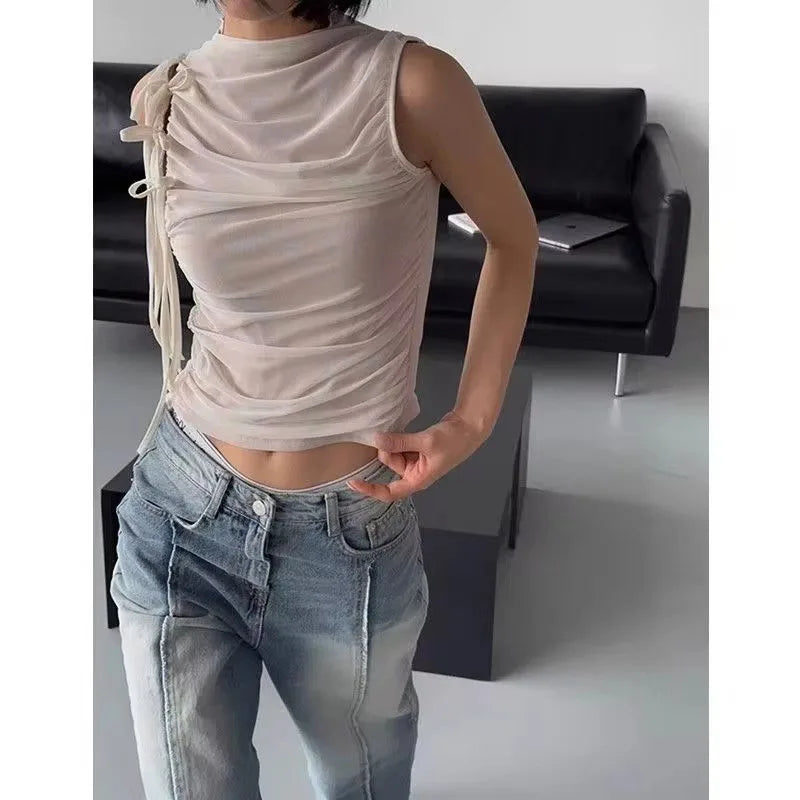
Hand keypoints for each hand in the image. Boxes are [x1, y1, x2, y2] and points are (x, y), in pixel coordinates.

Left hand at [346, 410, 487, 500]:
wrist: (469, 427)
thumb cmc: (453, 440)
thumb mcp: (426, 441)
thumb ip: (400, 442)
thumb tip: (376, 440)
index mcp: (418, 480)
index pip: (390, 492)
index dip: (370, 490)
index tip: (353, 483)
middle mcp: (415, 473)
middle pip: (390, 466)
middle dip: (388, 451)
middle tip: (393, 435)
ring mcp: (416, 462)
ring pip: (394, 454)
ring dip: (393, 443)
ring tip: (403, 431)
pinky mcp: (417, 450)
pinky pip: (400, 447)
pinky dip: (398, 439)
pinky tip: (401, 430)